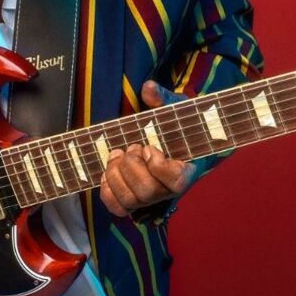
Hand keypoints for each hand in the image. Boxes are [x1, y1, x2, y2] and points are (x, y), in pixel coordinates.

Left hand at [99, 81, 196, 217]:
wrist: (173, 141)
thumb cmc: (179, 124)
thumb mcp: (175, 107)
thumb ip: (163, 99)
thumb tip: (148, 88)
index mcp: (188, 169)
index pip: (177, 182)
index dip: (159, 166)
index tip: (150, 147)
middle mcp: (170, 189)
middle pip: (148, 191)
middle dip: (131, 166)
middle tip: (131, 147)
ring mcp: (152, 197)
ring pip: (131, 200)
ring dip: (116, 175)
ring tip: (118, 155)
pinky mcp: (135, 199)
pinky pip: (118, 207)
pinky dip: (107, 191)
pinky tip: (107, 171)